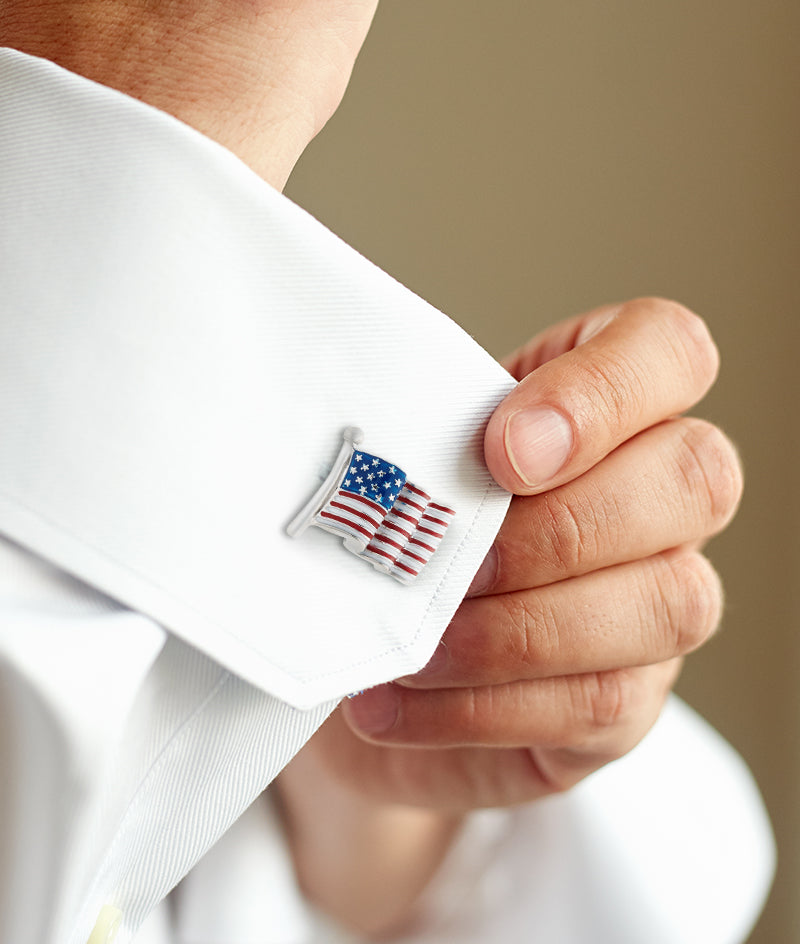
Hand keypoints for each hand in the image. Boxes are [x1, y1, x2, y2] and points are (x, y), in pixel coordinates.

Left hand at [277, 298, 740, 933]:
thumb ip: (420, 436)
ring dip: (517, 630)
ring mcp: (659, 600)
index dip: (601, 392)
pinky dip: (482, 707)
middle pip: (697, 477)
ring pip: (668, 603)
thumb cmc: (384, 531)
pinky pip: (599, 704)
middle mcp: (657, 496)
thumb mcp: (394, 464)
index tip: (498, 450)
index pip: (667, 348)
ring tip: (412, 645)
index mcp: (601, 404)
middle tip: (452, 562)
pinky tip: (397, 703)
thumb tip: (397, 446)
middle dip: (560, 527)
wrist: (358, 659)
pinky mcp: (628, 700)